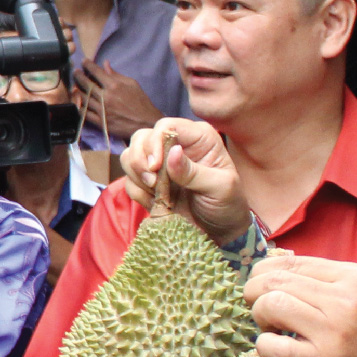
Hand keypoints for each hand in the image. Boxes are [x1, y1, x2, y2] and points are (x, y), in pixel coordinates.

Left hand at [73, 61, 162, 141]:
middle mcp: (106, 97)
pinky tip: (77, 102)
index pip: (96, 72)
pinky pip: (84, 113)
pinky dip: (79, 106)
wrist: (146, 124)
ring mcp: (102, 110)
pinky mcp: (100, 122)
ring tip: (74, 86)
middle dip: (78, 76)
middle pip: (86, 84)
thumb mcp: (132, 84)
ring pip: (83, 98)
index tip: (84, 61)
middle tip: (75, 72)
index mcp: (114, 86)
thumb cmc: (141, 103)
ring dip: (77, 90)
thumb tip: (105, 64)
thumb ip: (116, 74)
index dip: (88, 65)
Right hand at [118, 118, 245, 243]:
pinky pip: (129, 181)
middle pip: (142, 138)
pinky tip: (156, 202)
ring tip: (156, 192)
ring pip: (129, 156)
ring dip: (137, 176)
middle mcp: (176, 146)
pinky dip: (138, 193)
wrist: (220, 231)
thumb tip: (173, 153)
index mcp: (198, 138)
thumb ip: (195, 172)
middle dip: (141, 160)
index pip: (166, 126)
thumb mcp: (220, 187)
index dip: (155, 142)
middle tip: (153, 181)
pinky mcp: (149, 183)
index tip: (156, 166)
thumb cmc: (227, 204)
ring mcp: (160, 165)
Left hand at [246, 255, 356, 356]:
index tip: (266, 291)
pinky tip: (275, 347)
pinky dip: (263, 345)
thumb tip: (269, 266)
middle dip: (255, 293)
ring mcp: (336, 332)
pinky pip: (271, 345)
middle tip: (264, 311)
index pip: (290, 262)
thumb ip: (321, 278)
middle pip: (274, 280)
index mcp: (356, 277)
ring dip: (260, 316)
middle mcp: (348, 301)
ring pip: (270, 304)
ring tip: (273, 328)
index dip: (265, 275)